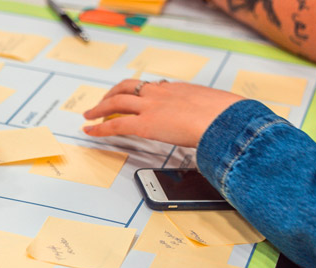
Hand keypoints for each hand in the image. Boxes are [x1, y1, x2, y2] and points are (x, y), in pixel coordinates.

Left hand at [83, 79, 243, 147]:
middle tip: (102, 102)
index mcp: (178, 89)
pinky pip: (115, 125)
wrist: (223, 119)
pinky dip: (100, 129)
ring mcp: (150, 107)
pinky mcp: (144, 124)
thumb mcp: (216, 108)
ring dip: (100, 108)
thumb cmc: (225, 116)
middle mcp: (160, 94)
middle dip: (111, 95)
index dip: (138, 92)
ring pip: (116, 102)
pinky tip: (90, 132)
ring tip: (90, 115)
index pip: (152, 87)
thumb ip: (208, 113)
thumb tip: (216, 123)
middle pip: (128, 88)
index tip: (132, 95)